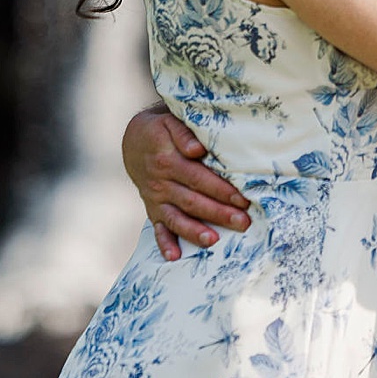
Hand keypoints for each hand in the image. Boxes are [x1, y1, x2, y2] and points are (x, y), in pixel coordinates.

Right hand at [123, 106, 248, 259]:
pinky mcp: (152, 210)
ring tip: (213, 241)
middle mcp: (160, 182)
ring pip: (176, 218)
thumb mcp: (169, 120)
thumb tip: (198, 149)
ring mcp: (155, 199)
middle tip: (242, 223)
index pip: (198, 177)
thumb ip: (183, 132)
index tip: (242, 198)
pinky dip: (164, 243)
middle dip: (218, 213)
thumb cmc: (161, 129)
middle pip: (191, 200)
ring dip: (194, 231)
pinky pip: (157, 229)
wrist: (134, 142)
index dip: (220, 189)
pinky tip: (174, 257)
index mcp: (167, 160)